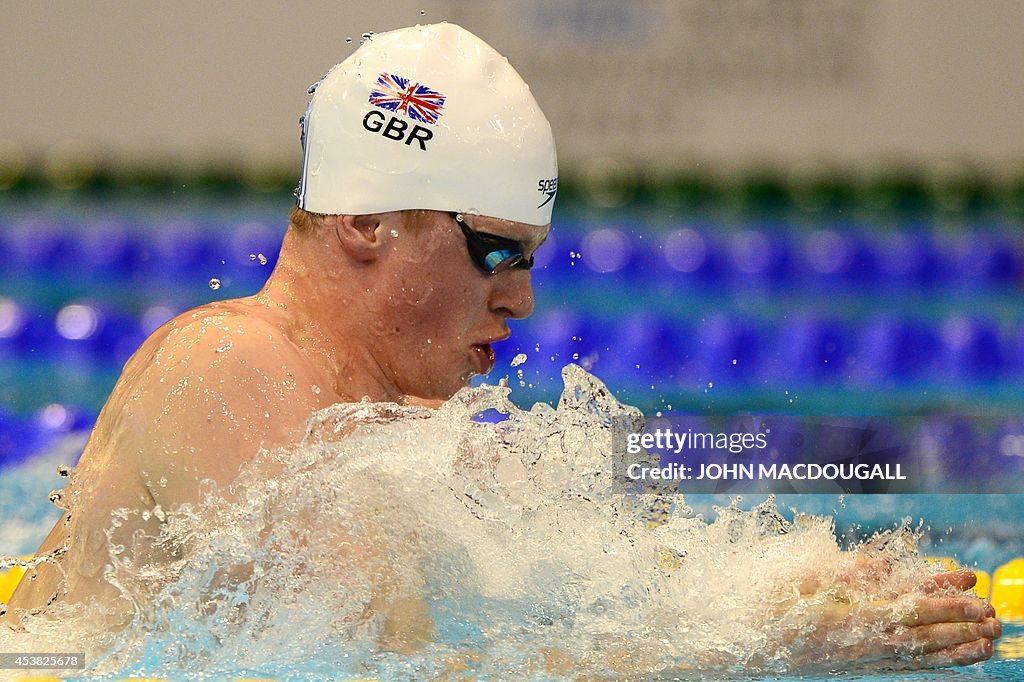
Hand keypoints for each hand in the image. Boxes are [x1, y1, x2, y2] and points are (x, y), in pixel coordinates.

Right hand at [787, 567, 1000, 671]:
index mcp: (848, 617)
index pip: (909, 611)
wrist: (745, 642)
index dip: (945, 605)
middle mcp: (860, 643)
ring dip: (955, 650)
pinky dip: (931, 662)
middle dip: (960, 627)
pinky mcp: (856, 664)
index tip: (975, 598)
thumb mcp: (800, 576)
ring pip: (917, 656)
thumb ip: (846, 570)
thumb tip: (886, 564)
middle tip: (995, 618)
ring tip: (987, 644)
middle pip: (922, 636)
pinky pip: (902, 665)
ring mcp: (860, 657)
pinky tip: (949, 658)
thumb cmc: (767, 603)